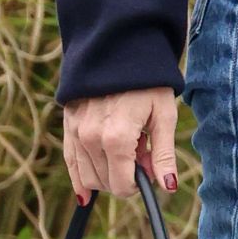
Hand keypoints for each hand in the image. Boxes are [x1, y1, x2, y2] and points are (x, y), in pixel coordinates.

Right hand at [63, 87, 179, 203]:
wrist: (122, 48)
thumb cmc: (149, 82)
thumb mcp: (164, 115)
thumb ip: (164, 154)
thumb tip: (168, 186)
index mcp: (117, 137)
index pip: (123, 185)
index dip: (139, 184)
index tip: (148, 167)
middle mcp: (92, 137)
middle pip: (106, 182)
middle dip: (124, 176)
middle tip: (139, 150)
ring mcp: (77, 131)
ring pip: (88, 176)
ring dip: (106, 172)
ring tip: (124, 144)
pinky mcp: (68, 123)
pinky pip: (71, 160)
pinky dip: (81, 175)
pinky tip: (87, 190)